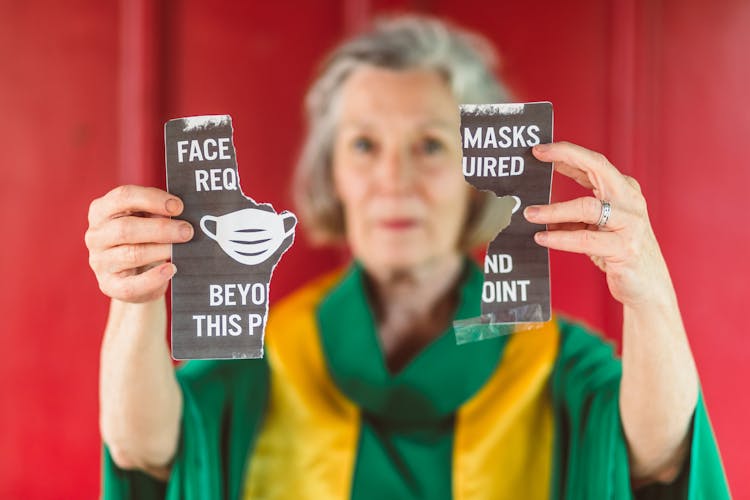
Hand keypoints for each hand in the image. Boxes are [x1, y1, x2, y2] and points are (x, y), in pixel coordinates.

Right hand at [85, 185, 193, 302]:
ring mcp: (99, 262)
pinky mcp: (109, 285)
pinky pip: (132, 284)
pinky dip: (154, 277)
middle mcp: (95, 235)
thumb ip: (156, 212)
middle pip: (126, 228)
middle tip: (187, 231)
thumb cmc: (143, 240)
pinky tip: (171, 269)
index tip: (178, 206)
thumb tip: (177, 210)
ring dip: (162, 250)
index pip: (123, 197)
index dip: (152, 199)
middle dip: (161, 228)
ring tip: (181, 249)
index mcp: (101, 211)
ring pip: (132, 254)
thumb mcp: (146, 220)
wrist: (136, 278)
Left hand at [523, 142, 671, 307]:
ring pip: (587, 207)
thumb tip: (538, 205)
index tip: (539, 149)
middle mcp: (630, 200)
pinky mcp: (624, 248)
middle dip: (566, 156)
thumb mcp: (596, 226)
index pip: (594, 162)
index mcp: (623, 190)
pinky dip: (560, 238)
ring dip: (554, 209)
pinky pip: (585, 239)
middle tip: (537, 154)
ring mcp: (630, 223)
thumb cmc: (618, 252)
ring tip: (530, 213)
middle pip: (598, 167)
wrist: (648, 286)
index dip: (567, 152)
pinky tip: (542, 237)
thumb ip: (575, 213)